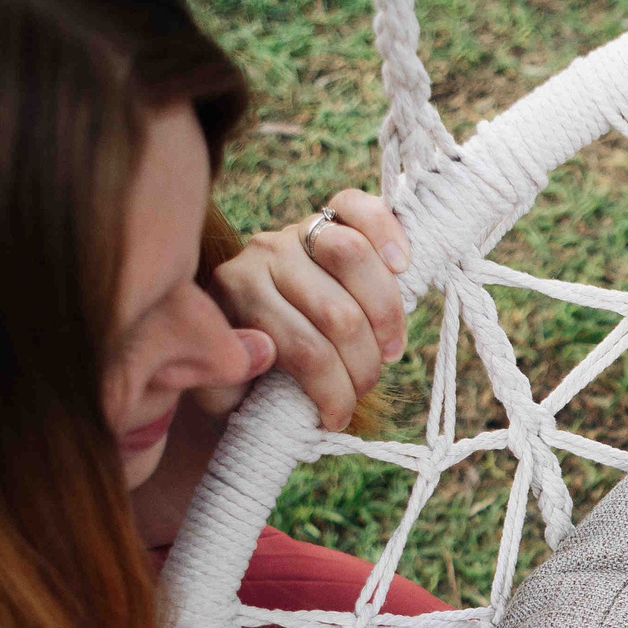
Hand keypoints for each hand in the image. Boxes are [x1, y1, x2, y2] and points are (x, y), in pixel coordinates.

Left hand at [206, 188, 410, 432]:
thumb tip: (266, 349)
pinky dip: (388, 233)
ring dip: (386, 317)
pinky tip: (403, 266)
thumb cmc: (245, 363)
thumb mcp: (224, 385)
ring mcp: (298, 230)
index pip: (304, 348)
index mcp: (235, 293)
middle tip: (366, 387)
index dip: (332, 391)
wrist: (245, 322)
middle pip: (338, 312)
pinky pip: (359, 208)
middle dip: (363, 365)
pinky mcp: (327, 214)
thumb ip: (229, 376)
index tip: (337, 419)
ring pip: (354, 258)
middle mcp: (262, 253)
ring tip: (388, 349)